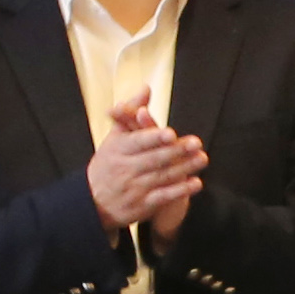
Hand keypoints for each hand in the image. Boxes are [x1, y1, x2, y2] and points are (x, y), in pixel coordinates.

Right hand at [87, 88, 207, 238]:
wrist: (92, 201)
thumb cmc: (108, 164)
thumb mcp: (114, 137)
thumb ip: (132, 113)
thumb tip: (146, 88)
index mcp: (118, 149)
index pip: (138, 142)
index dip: (155, 138)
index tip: (171, 133)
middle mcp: (125, 169)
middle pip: (154, 159)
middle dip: (176, 151)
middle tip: (196, 143)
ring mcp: (134, 188)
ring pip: (162, 177)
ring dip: (184, 168)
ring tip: (202, 158)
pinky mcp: (142, 205)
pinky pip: (163, 197)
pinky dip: (180, 191)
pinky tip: (195, 183)